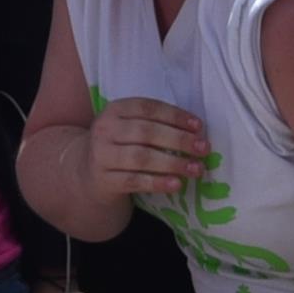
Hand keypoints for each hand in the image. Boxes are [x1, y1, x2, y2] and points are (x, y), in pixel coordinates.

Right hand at [81, 94, 207, 203]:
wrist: (89, 171)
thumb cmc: (121, 145)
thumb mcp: (129, 127)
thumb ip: (155, 124)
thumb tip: (195, 131)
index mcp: (114, 110)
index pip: (146, 108)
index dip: (174, 115)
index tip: (198, 126)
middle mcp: (104, 129)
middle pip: (145, 132)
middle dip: (179, 140)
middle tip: (204, 148)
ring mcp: (102, 155)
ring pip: (141, 157)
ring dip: (173, 163)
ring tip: (197, 169)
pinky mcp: (104, 179)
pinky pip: (134, 181)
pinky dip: (158, 182)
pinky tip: (177, 184)